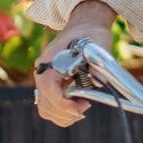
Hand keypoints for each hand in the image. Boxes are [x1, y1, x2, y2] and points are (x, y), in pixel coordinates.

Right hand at [33, 2, 114, 126]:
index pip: (48, 88)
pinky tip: (77, 106)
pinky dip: (62, 113)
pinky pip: (50, 108)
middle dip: (66, 112)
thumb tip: (100, 82)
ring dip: (64, 115)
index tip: (80, 107)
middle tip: (86, 105)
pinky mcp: (50, 86)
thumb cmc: (90, 33)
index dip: (62, 103)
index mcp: (50, 59)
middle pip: (45, 103)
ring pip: (46, 109)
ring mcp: (44, 80)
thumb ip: (98, 60)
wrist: (83, 27)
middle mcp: (43, 71)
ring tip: (82, 106)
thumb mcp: (98, 41)